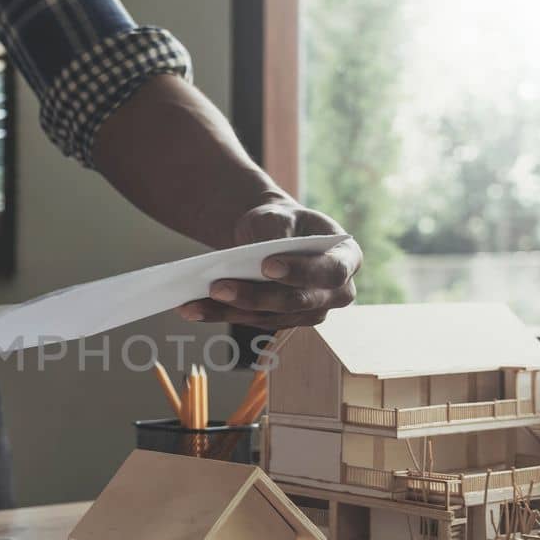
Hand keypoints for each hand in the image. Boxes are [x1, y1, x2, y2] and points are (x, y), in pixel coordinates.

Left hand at [177, 200, 361, 327]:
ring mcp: (310, 312)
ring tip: (194, 302)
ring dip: (230, 310)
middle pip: (298, 302)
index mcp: (346, 259)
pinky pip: (252, 322)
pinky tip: (193, 309)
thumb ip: (277, 231)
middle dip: (256, 295)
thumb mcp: (280, 216)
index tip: (267, 265)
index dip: (300, 271)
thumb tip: (261, 253)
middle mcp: (336, 293)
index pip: (330, 271)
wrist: (270, 235)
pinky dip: (220, 315)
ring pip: (270, 317)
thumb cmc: (281, 222)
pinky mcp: (283, 323)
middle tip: (218, 286)